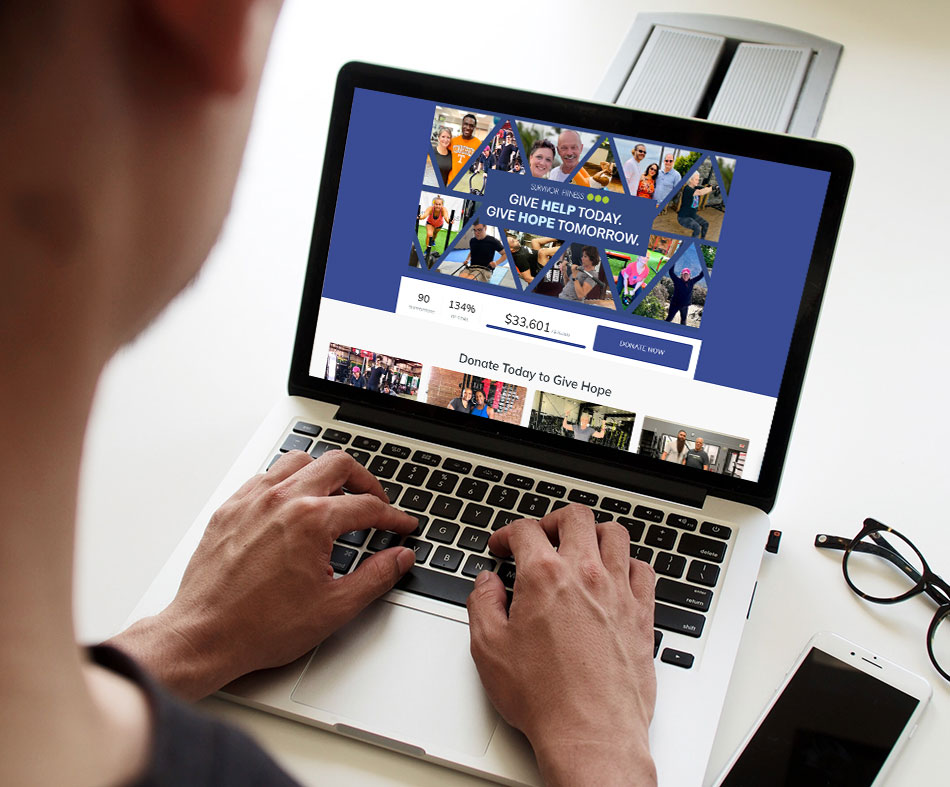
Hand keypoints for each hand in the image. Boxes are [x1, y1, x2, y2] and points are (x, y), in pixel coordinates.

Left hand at [108, 451, 417, 699]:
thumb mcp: (334, 608)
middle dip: (365, 481)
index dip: (392, 517)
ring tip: (335, 495)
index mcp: (311, 521)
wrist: (205, 636)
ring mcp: (252, 500)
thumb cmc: (260, 627)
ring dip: (323, 473)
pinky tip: (292, 503)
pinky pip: (265, 477)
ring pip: (299, 461)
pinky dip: (287, 482)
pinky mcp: (230, 508)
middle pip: (338, 465)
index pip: (366, 506)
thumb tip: (399, 558)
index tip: (401, 525)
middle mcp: (282, 500)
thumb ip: (376, 577)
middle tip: (375, 501)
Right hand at [467, 505, 656, 786]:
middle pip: (576, 517)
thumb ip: (483, 605)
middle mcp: (585, 575)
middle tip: (542, 537)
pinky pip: (643, 569)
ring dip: (594, 533)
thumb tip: (487, 584)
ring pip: (615, 534)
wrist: (591, 733)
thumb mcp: (489, 649)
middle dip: (553, 520)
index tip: (502, 546)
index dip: (507, 533)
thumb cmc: (544, 698)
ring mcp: (618, 592)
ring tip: (581, 547)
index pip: (526, 530)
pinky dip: (628, 564)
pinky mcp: (642, 614)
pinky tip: (616, 576)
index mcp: (544, 577)